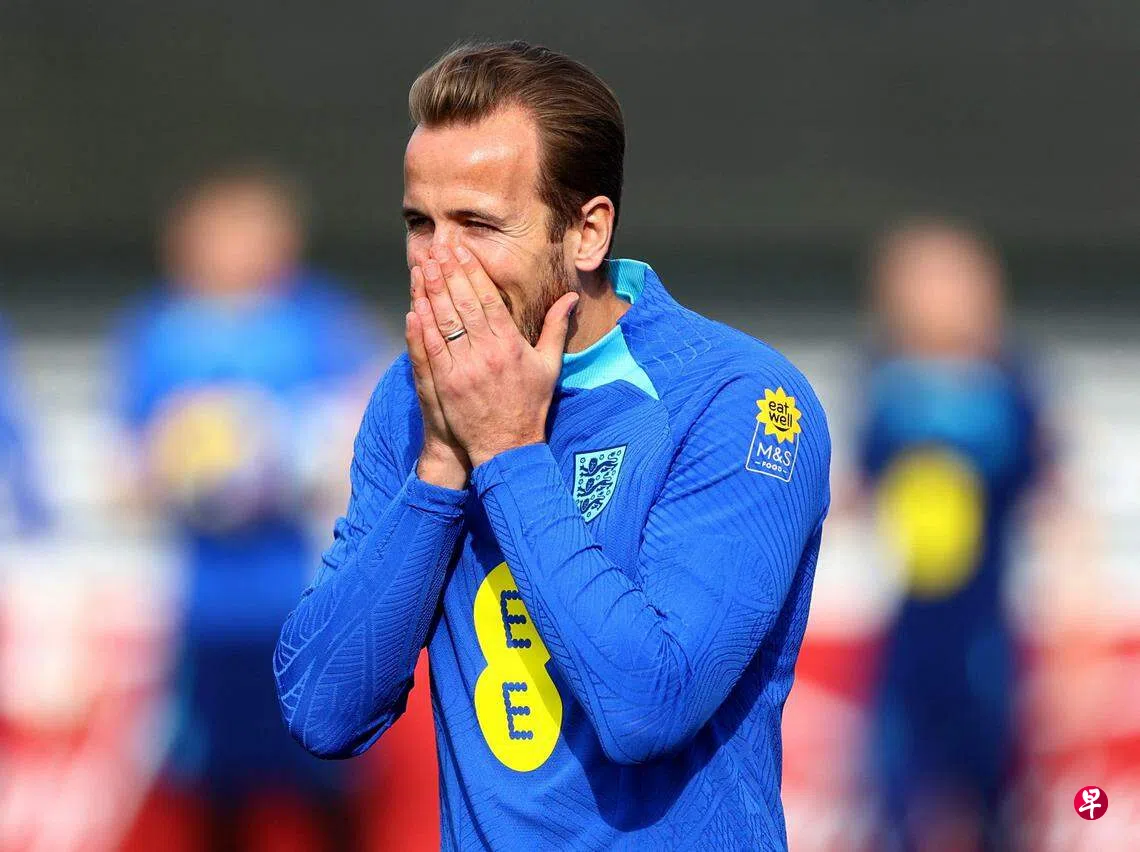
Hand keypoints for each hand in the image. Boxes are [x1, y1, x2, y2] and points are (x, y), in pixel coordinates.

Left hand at [413, 242, 577, 467]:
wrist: (507, 448)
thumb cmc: (531, 406)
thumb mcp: (549, 366)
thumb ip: (556, 328)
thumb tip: (571, 297)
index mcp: (510, 346)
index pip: (487, 299)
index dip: (472, 272)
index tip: (461, 251)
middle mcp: (486, 354)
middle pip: (462, 304)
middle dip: (447, 273)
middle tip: (437, 249)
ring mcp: (462, 370)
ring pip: (442, 322)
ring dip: (429, 292)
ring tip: (421, 267)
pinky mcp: (444, 385)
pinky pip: (429, 349)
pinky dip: (420, 326)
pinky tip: (414, 306)